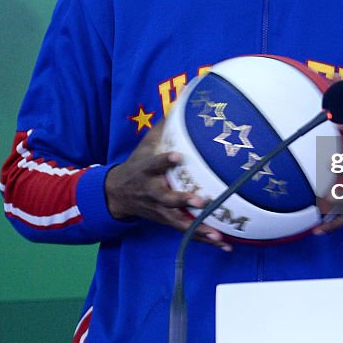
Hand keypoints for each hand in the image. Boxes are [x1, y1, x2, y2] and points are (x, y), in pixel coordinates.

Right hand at [104, 123, 231, 249]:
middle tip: (201, 200)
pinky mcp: (168, 222)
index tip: (178, 156)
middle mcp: (153, 193)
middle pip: (167, 199)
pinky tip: (225, 245)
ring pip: (179, 221)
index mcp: (147, 171)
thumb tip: (182, 98)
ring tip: (218, 234)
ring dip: (198, 228)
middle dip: (184, 200)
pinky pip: (188, 233)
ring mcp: (160, 211)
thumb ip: (164, 125)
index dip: (165, 160)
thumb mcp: (145, 144)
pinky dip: (206, 239)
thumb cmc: (137, 165)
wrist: (116, 195)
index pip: (154, 164)